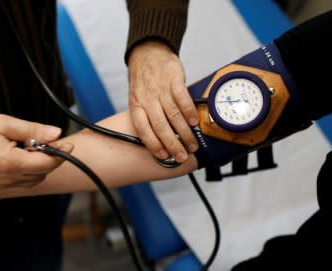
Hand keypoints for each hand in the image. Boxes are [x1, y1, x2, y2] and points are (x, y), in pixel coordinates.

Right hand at [0, 114, 69, 187]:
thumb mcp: (4, 123)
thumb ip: (33, 130)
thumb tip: (55, 133)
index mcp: (10, 162)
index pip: (46, 162)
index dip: (61, 153)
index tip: (68, 142)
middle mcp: (8, 178)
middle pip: (44, 172)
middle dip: (52, 158)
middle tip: (48, 141)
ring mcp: (4, 184)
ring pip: (36, 179)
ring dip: (42, 165)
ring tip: (31, 147)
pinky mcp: (0, 185)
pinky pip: (25, 181)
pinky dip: (31, 171)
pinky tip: (24, 156)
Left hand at [128, 41, 197, 161]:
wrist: (147, 52)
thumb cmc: (143, 80)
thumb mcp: (138, 98)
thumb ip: (147, 116)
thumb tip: (161, 139)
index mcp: (136, 105)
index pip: (143, 129)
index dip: (153, 144)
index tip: (163, 156)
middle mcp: (147, 99)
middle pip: (160, 126)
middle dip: (172, 144)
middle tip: (182, 156)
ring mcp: (160, 89)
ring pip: (173, 115)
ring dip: (184, 132)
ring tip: (192, 144)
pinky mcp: (173, 79)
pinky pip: (182, 97)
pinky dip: (189, 111)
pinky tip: (194, 122)